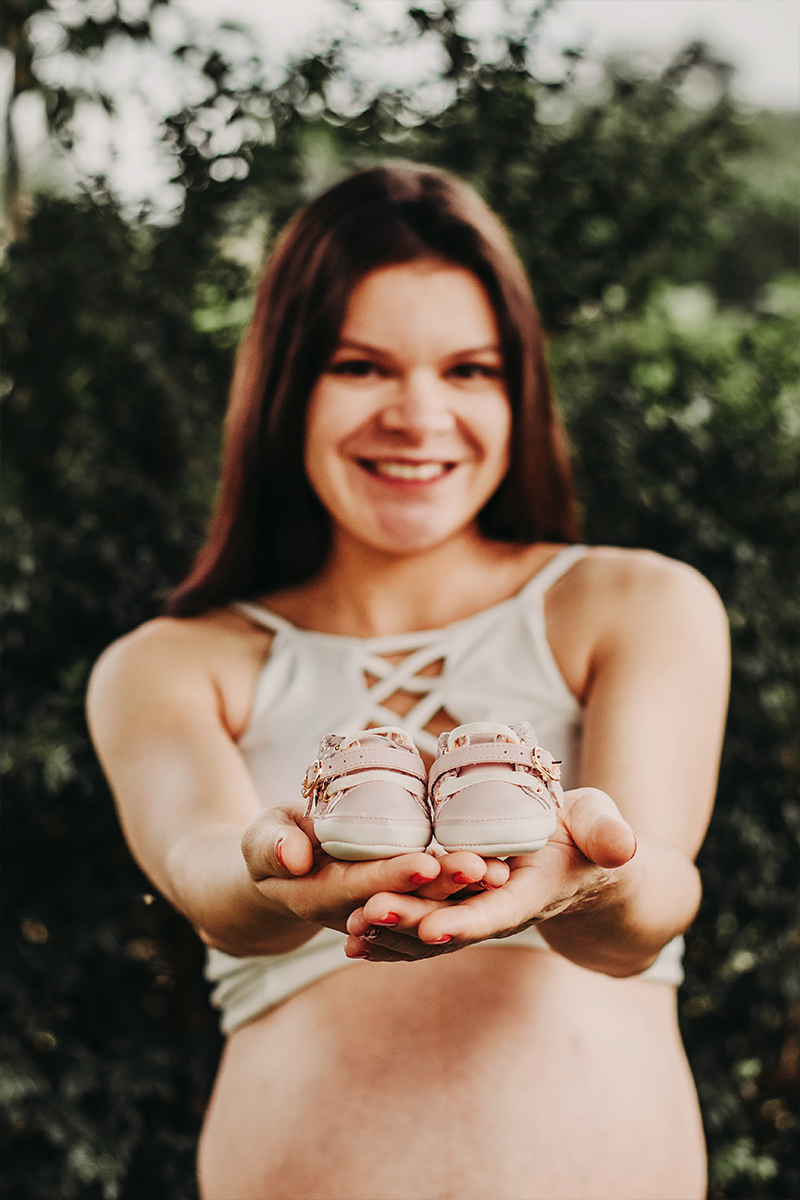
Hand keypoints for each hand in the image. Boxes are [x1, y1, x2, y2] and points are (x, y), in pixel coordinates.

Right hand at [239, 803, 509, 936]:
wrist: (283, 871)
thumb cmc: (273, 844)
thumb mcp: (262, 837)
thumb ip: (271, 845)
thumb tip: (293, 856)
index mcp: (319, 895)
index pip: (359, 889)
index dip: (391, 877)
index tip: (424, 863)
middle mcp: (355, 912)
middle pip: (404, 901)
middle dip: (443, 886)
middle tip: (480, 866)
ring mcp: (381, 911)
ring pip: (427, 906)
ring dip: (463, 893)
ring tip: (499, 870)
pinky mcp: (400, 902)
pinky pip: (435, 901)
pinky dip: (464, 891)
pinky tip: (497, 872)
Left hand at [343, 787, 635, 961]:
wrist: (583, 861)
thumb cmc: (589, 833)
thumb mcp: (601, 822)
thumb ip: (608, 831)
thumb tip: (624, 848)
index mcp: (534, 892)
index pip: (498, 912)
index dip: (467, 922)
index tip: (434, 930)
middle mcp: (501, 911)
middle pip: (451, 925)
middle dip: (410, 924)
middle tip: (366, 915)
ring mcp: (477, 913)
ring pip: (429, 931)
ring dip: (391, 933)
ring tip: (348, 928)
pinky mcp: (459, 907)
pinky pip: (421, 925)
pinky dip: (388, 933)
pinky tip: (350, 934)